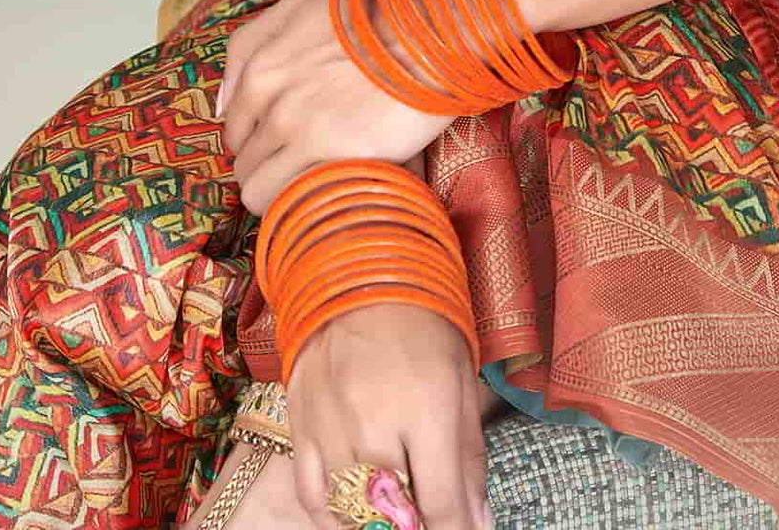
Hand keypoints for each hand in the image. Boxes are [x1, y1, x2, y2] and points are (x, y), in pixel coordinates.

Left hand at [215, 0, 459, 214]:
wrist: (428, 32)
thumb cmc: (370, 16)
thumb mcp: (298, 6)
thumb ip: (248, 46)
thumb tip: (218, 106)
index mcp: (259, 69)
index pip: (232, 129)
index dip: (258, 139)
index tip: (287, 140)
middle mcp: (269, 102)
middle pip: (243, 162)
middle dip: (269, 165)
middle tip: (309, 159)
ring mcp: (298, 132)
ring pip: (257, 190)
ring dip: (281, 191)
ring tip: (318, 180)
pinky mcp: (330, 157)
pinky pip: (290, 202)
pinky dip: (301, 203)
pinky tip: (328, 190)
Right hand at [288, 299, 491, 529]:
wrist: (358, 275)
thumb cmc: (422, 324)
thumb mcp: (460, 381)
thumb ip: (469, 458)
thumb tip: (477, 523)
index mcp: (427, 407)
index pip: (441, 504)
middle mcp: (375, 424)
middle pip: (396, 517)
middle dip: (418, 526)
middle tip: (428, 515)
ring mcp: (331, 429)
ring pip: (353, 514)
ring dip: (378, 520)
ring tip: (398, 507)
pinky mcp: (301, 428)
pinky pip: (314, 499)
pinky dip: (335, 516)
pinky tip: (356, 511)